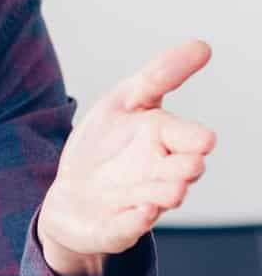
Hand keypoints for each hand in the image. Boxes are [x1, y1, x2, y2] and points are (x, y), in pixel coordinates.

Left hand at [37, 39, 216, 275]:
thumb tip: (203, 46)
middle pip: (177, 172)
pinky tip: (139, 215)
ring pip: (157, 201)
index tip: (204, 139)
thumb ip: (160, 75)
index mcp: (163, 140)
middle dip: (184, 169)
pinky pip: (124, 229)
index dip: (192, 137)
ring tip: (172, 191)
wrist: (72, 195)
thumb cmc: (105, 144)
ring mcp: (137, 203)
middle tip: (189, 165)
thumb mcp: (124, 101)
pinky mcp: (115, 229)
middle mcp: (157, 174)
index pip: (184, 136)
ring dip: (164, 195)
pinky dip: (132, 223)